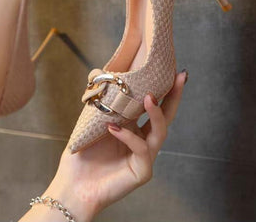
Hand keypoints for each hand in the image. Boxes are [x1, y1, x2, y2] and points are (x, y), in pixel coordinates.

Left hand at [42, 71, 186, 221]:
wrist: (74, 184)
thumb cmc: (83, 154)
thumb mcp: (91, 122)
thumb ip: (100, 102)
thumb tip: (99, 72)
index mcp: (133, 128)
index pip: (150, 107)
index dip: (162, 90)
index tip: (170, 70)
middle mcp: (142, 140)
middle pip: (166, 117)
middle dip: (174, 96)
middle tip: (180, 77)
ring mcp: (144, 156)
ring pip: (160, 133)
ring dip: (157, 113)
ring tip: (150, 97)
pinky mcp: (142, 171)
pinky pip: (141, 149)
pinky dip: (127, 136)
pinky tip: (113, 128)